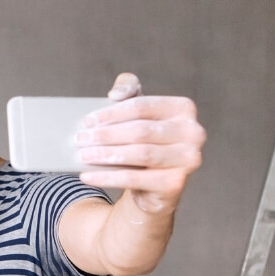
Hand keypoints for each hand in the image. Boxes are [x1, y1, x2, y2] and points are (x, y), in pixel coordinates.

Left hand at [74, 73, 205, 215]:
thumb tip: (116, 94)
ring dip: (105, 154)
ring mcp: (188, 160)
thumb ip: (129, 89)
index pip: (142, 106)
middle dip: (106, 134)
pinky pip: (134, 179)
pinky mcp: (175, 184)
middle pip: (140, 131)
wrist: (154, 186)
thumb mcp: (138, 113)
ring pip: (139, 154)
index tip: (87, 121)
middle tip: (80, 139)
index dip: (111, 113)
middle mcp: (193, 133)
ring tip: (83, 155)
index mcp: (184, 109)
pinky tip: (87, 175)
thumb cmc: (145, 142)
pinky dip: (106, 178)